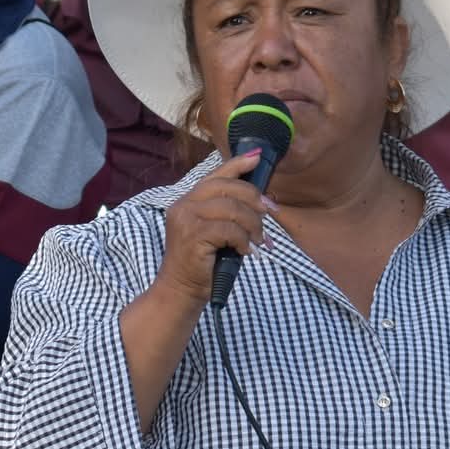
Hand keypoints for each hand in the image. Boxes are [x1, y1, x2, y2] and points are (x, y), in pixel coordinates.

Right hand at [148, 148, 273, 313]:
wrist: (180, 291)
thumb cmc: (202, 263)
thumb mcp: (214, 232)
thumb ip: (226, 212)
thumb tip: (261, 200)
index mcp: (187, 200)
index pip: (215, 174)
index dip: (238, 163)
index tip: (257, 157)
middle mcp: (184, 205)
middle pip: (227, 187)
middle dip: (254, 199)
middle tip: (268, 214)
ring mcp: (186, 219)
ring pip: (232, 208)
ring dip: (252, 224)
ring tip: (258, 240)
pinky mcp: (193, 236)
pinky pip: (230, 229)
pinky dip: (243, 240)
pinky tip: (244, 251)